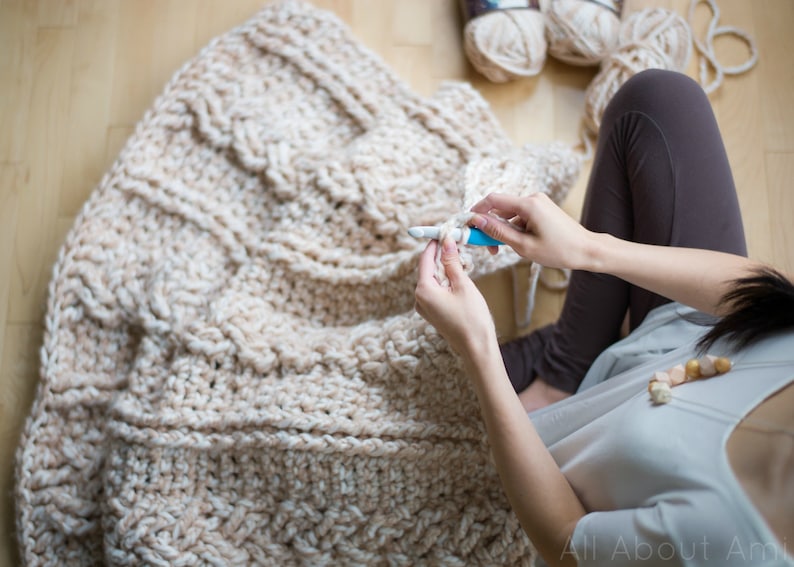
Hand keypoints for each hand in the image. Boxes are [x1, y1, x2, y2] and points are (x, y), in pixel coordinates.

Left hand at [414, 238, 495, 354]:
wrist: (477, 348)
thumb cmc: (472, 318)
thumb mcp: (463, 285)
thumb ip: (452, 262)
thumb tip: (447, 242)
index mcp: (423, 290)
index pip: (425, 259)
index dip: (435, 243)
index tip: (445, 231)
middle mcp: (419, 299)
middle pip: (428, 268)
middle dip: (442, 255)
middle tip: (457, 243)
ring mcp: (425, 307)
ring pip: (433, 279)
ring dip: (446, 268)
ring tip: (463, 260)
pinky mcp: (433, 313)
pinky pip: (436, 290)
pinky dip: (447, 281)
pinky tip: (460, 277)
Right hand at [470, 193, 593, 269]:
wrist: (588, 250)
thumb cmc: (559, 250)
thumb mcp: (524, 245)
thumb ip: (498, 232)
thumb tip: (478, 221)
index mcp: (528, 204)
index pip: (493, 200)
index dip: (477, 211)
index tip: (468, 225)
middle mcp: (533, 198)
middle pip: (500, 208)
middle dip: (491, 226)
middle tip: (489, 248)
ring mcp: (539, 203)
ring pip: (510, 214)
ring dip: (503, 230)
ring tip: (508, 250)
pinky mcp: (542, 209)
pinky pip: (521, 217)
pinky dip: (515, 229)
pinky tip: (521, 244)